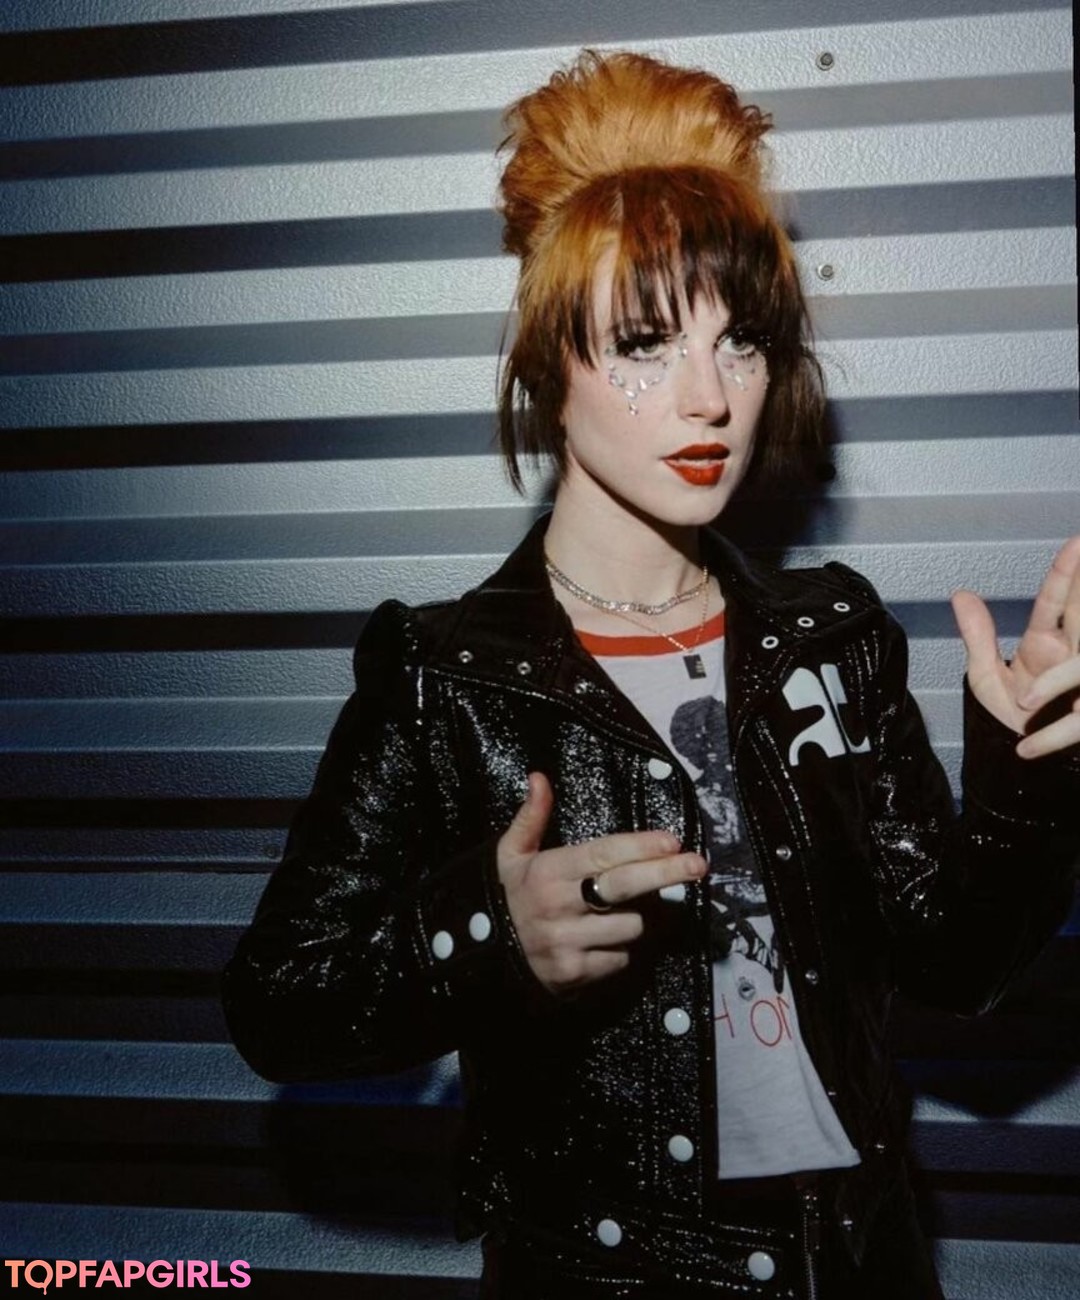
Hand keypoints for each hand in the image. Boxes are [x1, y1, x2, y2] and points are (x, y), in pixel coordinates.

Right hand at [496, 771, 706, 992]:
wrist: (485, 956)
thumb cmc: (511, 896)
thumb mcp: (511, 854)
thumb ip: (531, 817)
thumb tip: (539, 778)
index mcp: (548, 872)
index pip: (603, 855)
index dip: (641, 846)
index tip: (673, 840)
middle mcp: (559, 906)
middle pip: (624, 886)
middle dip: (666, 873)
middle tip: (699, 864)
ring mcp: (567, 942)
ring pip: (631, 926)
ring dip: (635, 918)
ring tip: (613, 913)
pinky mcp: (574, 974)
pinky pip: (620, 958)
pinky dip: (618, 950)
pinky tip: (600, 941)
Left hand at [951, 534, 1079, 757]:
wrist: (1020, 763)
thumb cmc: (1012, 720)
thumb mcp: (988, 678)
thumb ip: (978, 637)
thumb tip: (961, 595)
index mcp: (1049, 644)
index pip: (1057, 602)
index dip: (1066, 574)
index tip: (1077, 544)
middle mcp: (1072, 656)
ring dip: (1057, 683)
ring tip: (1027, 701)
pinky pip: (1075, 724)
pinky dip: (1051, 737)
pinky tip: (1027, 747)